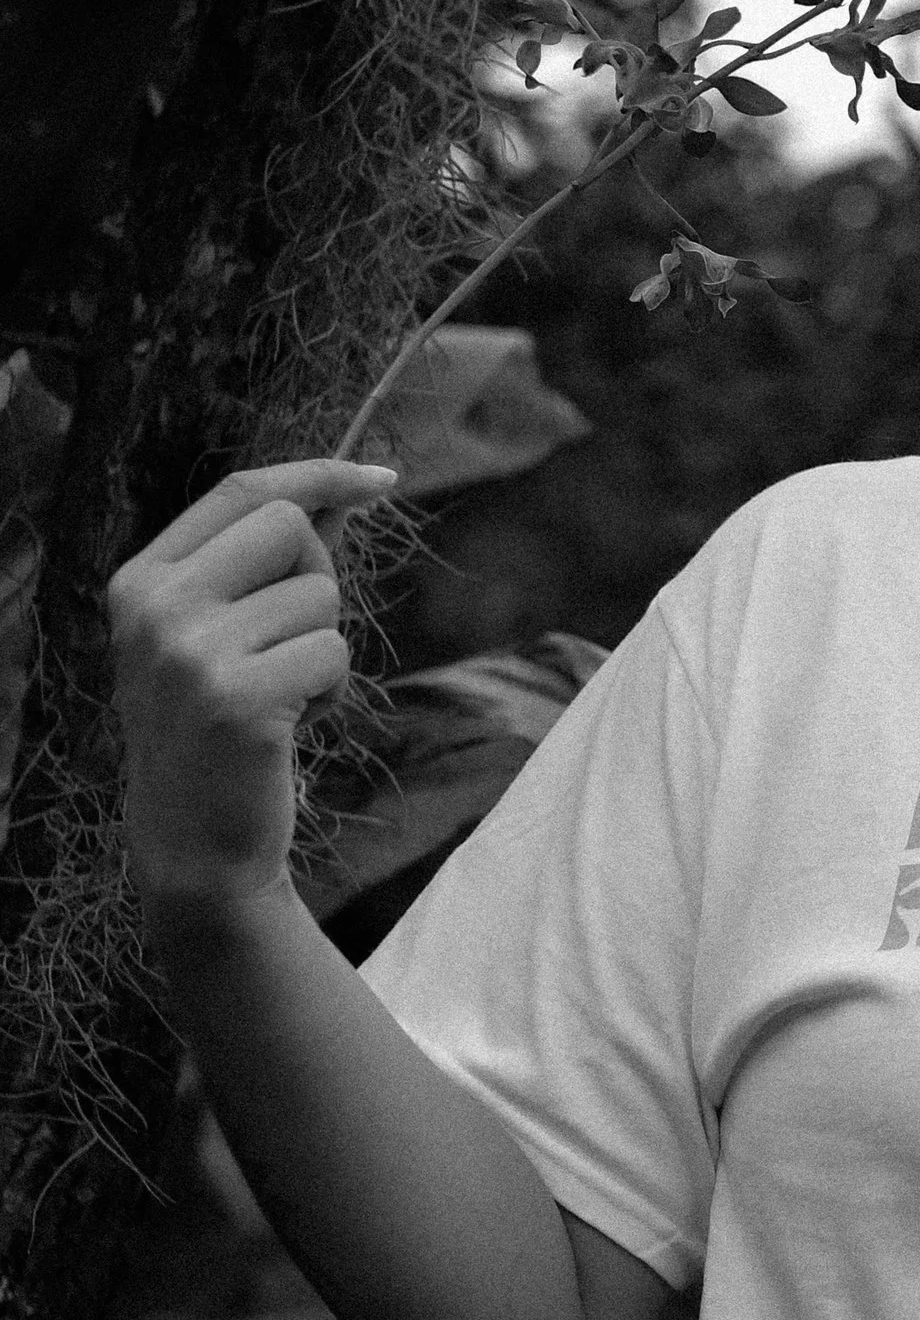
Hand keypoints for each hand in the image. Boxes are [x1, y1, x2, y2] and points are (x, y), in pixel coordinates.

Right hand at [107, 457, 400, 923]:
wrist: (194, 845)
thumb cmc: (218, 728)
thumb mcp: (218, 633)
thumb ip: (268, 562)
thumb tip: (345, 492)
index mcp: (140, 580)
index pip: (242, 490)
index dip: (319, 475)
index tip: (379, 480)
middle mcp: (155, 608)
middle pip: (290, 526)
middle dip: (319, 575)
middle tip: (291, 639)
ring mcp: (191, 654)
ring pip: (320, 596)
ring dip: (322, 647)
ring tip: (278, 695)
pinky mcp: (238, 701)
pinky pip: (333, 653)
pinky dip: (330, 690)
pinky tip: (289, 726)